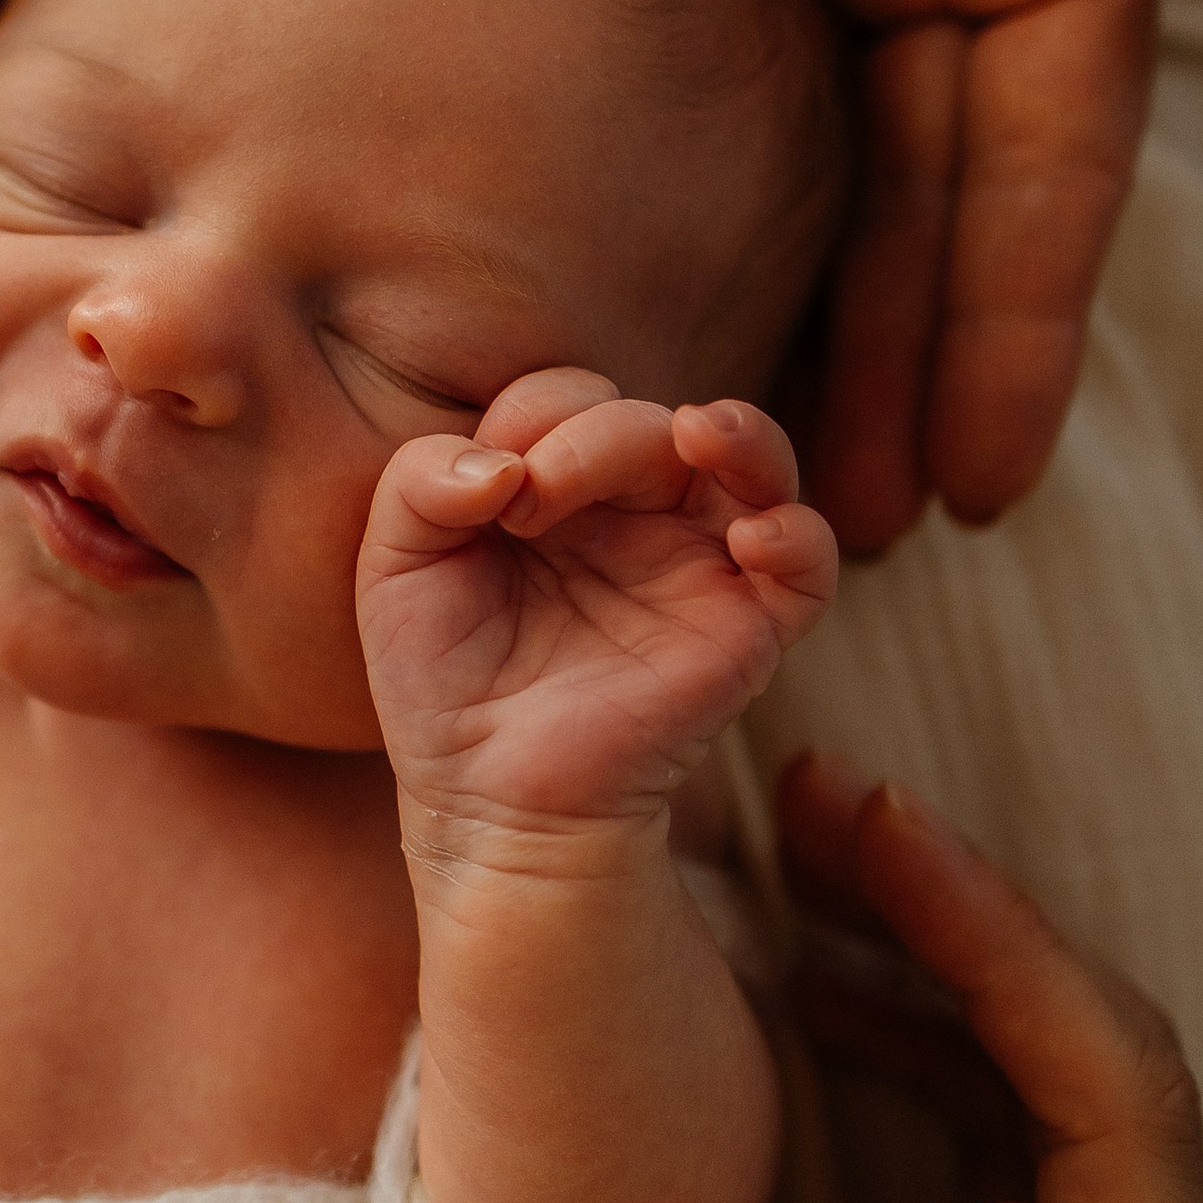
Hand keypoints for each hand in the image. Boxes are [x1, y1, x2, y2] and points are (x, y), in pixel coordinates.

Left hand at [358, 371, 837, 852]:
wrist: (487, 802)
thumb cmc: (443, 684)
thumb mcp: (394, 568)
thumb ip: (419, 483)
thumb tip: (504, 463)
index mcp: (556, 485)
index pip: (569, 400)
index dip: (534, 418)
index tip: (492, 495)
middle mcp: (636, 513)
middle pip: (651, 421)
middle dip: (595, 438)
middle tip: (535, 503)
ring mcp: (698, 566)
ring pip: (754, 462)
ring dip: (740, 432)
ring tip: (702, 430)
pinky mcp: (745, 631)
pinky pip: (808, 567)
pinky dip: (797, 538)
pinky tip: (752, 539)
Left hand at [565, 0, 1202, 548]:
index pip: (1046, 180)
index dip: (1019, 334)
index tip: (989, 489)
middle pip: (934, 212)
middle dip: (907, 372)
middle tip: (846, 540)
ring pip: (823, 168)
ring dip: (806, 311)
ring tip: (749, 464)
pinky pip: (709, 71)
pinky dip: (700, 182)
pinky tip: (650, 284)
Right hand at [578, 750, 1202, 1202]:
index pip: (1123, 1125)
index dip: (1006, 950)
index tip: (862, 830)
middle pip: (1116, 1082)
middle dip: (978, 920)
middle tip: (815, 799)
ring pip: (1062, 1095)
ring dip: (943, 962)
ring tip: (794, 865)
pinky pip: (1003, 1147)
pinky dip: (912, 1040)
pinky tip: (802, 997)